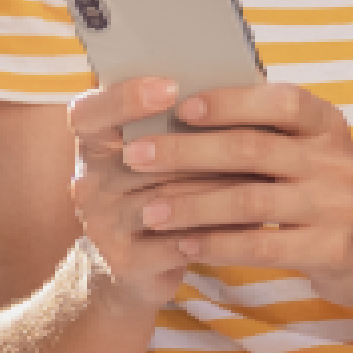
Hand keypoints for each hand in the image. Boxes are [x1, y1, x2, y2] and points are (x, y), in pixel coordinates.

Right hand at [66, 77, 249, 315]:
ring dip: (220, 188)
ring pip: (170, 198)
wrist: (136, 266)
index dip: (126, 98)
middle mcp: (87, 181)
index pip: (89, 112)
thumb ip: (182, 120)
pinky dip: (220, 230)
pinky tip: (253, 222)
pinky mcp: (125, 261)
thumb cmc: (162, 188)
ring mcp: (101, 224)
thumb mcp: (161, 150)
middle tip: (253, 136)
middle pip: (145, 156)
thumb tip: (238, 86)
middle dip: (203, 148)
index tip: (171, 88)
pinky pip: (180, 240)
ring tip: (264, 176)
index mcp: (90, 141)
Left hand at [113, 81, 352, 309]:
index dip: (229, 102)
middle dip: (186, 152)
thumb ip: (260, 129)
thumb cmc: (315, 188)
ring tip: (149, 211)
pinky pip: (261, 245)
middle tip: (135, 156)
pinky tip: (184, 244)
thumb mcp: (305, 149)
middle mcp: (335, 159)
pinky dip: (217, 244)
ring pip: (249, 201)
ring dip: (191, 205)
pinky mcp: (330, 249)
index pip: (280, 101)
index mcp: (326, 123)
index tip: (180, 106)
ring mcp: (336, 205)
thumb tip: (177, 102)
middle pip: (251, 150)